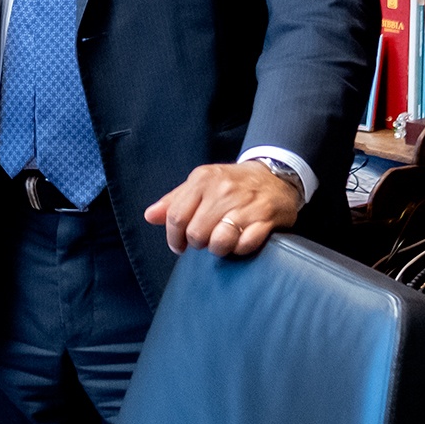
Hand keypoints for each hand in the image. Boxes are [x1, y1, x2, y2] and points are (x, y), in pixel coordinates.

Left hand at [142, 162, 301, 258]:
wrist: (274, 175)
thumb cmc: (231, 183)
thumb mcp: (201, 183)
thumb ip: (174, 200)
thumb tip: (150, 216)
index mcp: (203, 179)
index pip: (176, 216)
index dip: (174, 237)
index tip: (178, 245)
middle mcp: (223, 190)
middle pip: (196, 233)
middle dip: (198, 243)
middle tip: (206, 238)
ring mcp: (245, 204)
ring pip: (219, 242)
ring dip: (218, 248)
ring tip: (222, 241)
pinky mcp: (265, 218)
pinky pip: (245, 245)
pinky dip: (240, 248)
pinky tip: (241, 240)